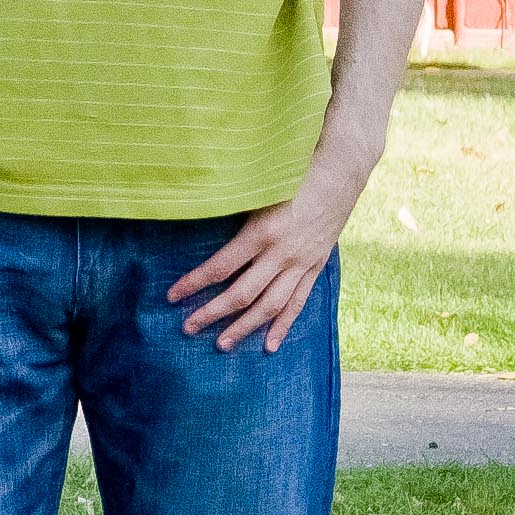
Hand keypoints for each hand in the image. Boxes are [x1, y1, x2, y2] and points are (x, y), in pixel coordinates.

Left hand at [167, 157, 367, 352]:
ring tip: (222, 344)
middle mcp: (282, 253)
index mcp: (262, 231)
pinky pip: (298, 302)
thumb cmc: (293, 171)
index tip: (172, 296)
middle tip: (188, 328)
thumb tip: (195, 212)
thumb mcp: (259, 188)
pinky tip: (270, 345)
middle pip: (242, 294)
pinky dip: (283, 325)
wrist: (342, 169)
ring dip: (245, 327)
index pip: (220, 267)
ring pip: (270, 305)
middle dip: (212, 314)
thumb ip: (232, 207)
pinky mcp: (316, 266)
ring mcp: (301, 263)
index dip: (194, 283)